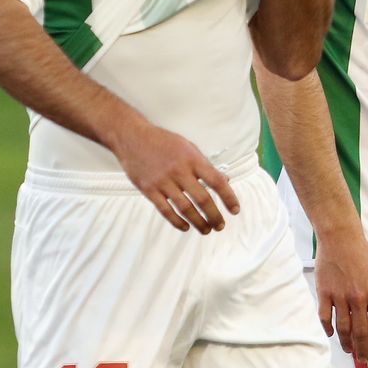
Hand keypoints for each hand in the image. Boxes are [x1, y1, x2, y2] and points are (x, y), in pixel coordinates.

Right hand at [110, 119, 240, 232]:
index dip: (228, 197)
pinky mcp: (148, 189)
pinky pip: (165, 210)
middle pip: (202, 199)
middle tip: (220, 225)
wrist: (132, 137)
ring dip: (198, 222)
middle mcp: (179, 170)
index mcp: (192, 158)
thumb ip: (204, 164)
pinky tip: (186, 227)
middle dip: (214, 215)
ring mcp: (162, 181)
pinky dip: (177, 222)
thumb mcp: (187, 146)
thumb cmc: (163, 141)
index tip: (235, 210)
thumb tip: (225, 181)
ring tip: (206, 230)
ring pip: (185, 208)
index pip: (216, 181)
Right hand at [314, 225, 367, 358]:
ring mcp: (339, 296)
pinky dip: (328, 328)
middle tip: (363, 359)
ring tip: (349, 350)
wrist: (340, 239)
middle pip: (361, 331)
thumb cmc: (363, 256)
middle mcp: (358, 298)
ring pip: (343, 327)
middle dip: (363, 349)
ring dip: (346, 342)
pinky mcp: (324, 292)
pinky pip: (325, 316)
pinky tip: (331, 334)